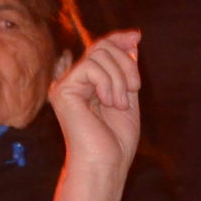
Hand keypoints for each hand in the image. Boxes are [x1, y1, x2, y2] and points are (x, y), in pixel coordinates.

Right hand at [49, 32, 142, 200]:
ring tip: (121, 103)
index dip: (118, 39)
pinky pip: (91, 67)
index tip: (137, 36)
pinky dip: (108, 83)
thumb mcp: (128, 97)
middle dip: (126, 63)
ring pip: (98, 54)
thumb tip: (131, 40)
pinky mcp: (63, 90)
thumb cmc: (116, 141)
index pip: (100, 48)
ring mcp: (66, 85)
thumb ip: (126, 70)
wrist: (105, 164)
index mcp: (88, 83)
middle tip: (135, 88)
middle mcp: (73, 81)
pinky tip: (110, 102)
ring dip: (120, 77)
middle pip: (101, 46)